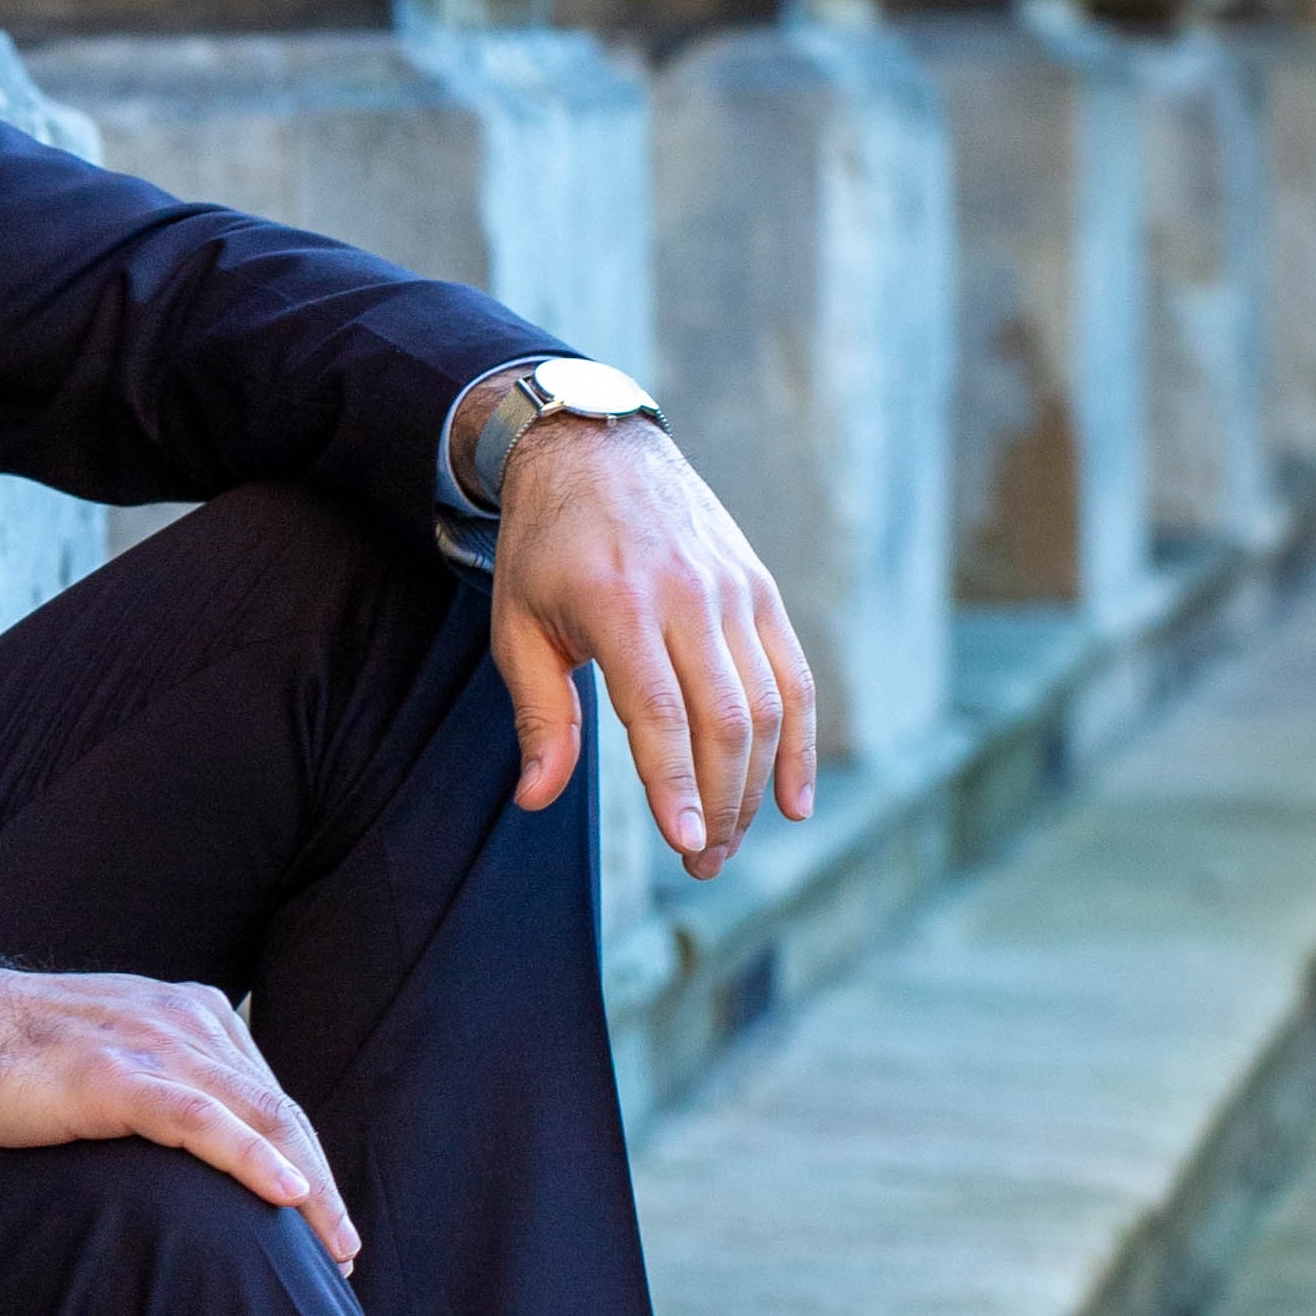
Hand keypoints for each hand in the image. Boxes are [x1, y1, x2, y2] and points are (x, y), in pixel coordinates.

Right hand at [0, 914, 359, 1270]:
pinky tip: (286, 1197)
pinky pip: (202, 1121)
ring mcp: (152, 1045)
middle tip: (344, 1254)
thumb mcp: (104, 1061)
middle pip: (281, 1111)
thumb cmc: (6, 1056)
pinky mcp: (116, 1076)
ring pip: (258, 1118)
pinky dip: (252, 1159)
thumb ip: (154, 1088)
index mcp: (190, 1015)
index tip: (323, 1223)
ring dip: (308, 1187)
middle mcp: (186, 1021)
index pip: (268, 1097)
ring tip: (334, 1247)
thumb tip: (190, 1150)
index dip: (304, 1161)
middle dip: (322, 1185)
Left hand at [485, 415, 814, 881]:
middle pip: (724, 720)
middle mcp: (688, 595)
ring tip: (726, 842)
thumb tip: (537, 799)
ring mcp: (733, 590)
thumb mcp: (517, 626)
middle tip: (701, 864)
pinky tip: (792, 801)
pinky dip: (798, 742)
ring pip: (765, 706)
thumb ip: (538, 716)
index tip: (686, 845)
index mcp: (620, 604)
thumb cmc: (545, 548)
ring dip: (754, 786)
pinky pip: (792, 676)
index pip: (661, 712)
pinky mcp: (759, 590)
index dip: (677, 785)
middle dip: (719, 804)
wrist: (595, 450)